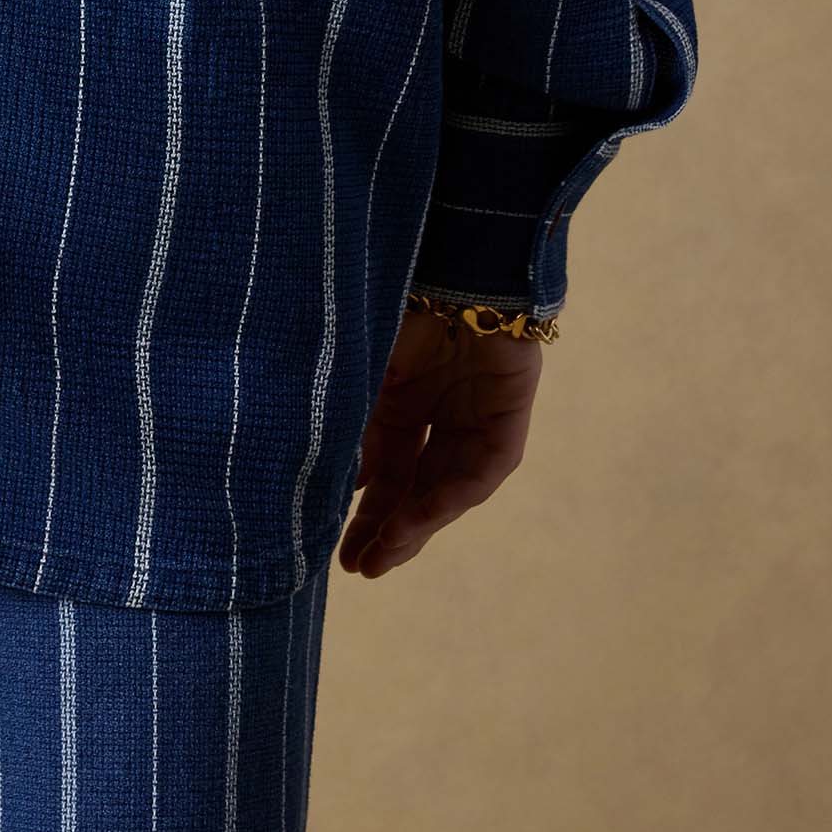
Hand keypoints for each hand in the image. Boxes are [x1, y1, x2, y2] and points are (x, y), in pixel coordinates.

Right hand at [335, 305, 547, 576]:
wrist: (458, 263)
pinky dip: (451, 495)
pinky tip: (422, 516)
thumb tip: (325, 473)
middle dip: (386, 528)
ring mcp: (472, 415)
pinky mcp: (506, 416)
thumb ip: (350, 417)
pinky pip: (482, 469)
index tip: (337, 548)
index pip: (381, 469)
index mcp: (397, 397)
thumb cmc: (400, 301)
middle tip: (360, 568)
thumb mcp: (361, 365)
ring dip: (416, 523)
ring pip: (445, 485)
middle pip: (411, 485)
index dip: (363, 509)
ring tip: (385, 553)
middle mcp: (434, 412)